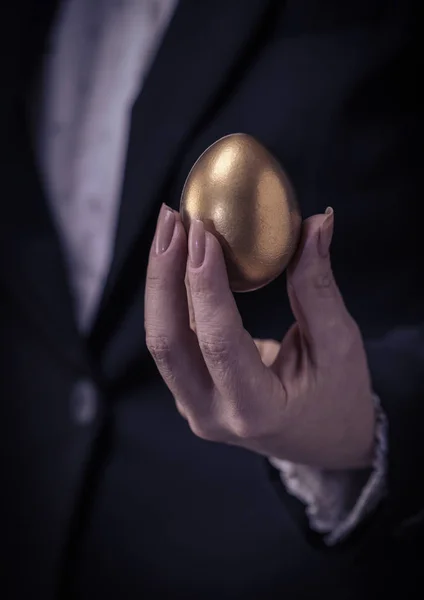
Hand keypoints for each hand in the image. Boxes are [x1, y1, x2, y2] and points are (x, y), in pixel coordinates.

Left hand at [145, 204, 374, 469]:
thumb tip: (316, 223)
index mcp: (256, 410)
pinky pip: (173, 339)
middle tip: (172, 220)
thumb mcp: (339, 344)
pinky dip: (171, 295)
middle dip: (163, 275)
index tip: (202, 231)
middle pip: (167, 341)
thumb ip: (318, 286)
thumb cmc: (339, 396)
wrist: (326, 439)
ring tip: (170, 228)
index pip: (218, 342)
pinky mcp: (190, 391)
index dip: (205, 283)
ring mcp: (194, 405)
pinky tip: (178, 256)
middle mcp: (212, 413)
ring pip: (162, 338)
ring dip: (160, 280)